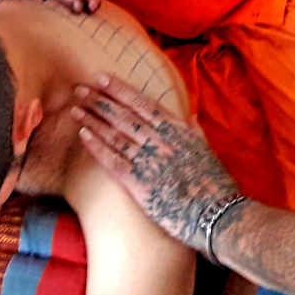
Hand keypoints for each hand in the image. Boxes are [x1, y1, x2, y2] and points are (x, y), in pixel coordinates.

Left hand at [73, 75, 240, 253]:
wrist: (218, 215)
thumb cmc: (216, 184)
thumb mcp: (208, 151)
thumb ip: (195, 131)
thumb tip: (189, 115)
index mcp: (177, 130)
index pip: (143, 103)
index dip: (120, 90)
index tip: (102, 79)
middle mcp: (160, 141)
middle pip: (123, 115)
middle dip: (100, 100)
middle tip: (80, 90)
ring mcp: (148, 161)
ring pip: (114, 135)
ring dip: (93, 120)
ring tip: (76, 109)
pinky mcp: (139, 184)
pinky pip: (112, 161)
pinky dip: (96, 146)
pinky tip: (83, 135)